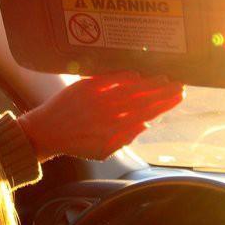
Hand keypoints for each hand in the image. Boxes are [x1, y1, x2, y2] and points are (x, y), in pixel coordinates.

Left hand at [18, 72, 183, 160]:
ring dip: (149, 83)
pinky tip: (138, 73)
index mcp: (114, 129)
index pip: (146, 114)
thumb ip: (125, 138)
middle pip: (142, 100)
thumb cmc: (75, 144)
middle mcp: (108, 113)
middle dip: (163, 92)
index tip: (179, 97)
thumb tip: (146, 125)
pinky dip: (123, 76)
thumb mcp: (102, 151)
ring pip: (129, 89)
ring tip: (165, 79)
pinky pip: (108, 79)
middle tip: (180, 85)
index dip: (164, 105)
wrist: (44, 132)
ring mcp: (97, 98)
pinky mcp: (85, 86)